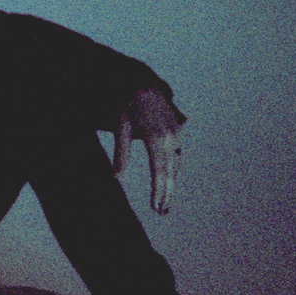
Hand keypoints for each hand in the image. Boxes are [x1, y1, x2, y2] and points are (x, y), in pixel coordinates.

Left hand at [113, 85, 186, 214]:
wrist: (144, 82)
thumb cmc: (127, 104)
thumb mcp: (120, 126)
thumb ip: (121, 153)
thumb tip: (116, 177)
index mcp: (156, 137)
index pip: (158, 170)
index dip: (158, 190)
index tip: (156, 206)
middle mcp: (170, 137)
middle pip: (170, 171)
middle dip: (166, 192)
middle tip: (161, 212)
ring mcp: (176, 133)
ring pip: (175, 164)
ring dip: (171, 183)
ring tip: (164, 202)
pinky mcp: (178, 130)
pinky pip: (176, 154)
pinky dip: (172, 168)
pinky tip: (167, 180)